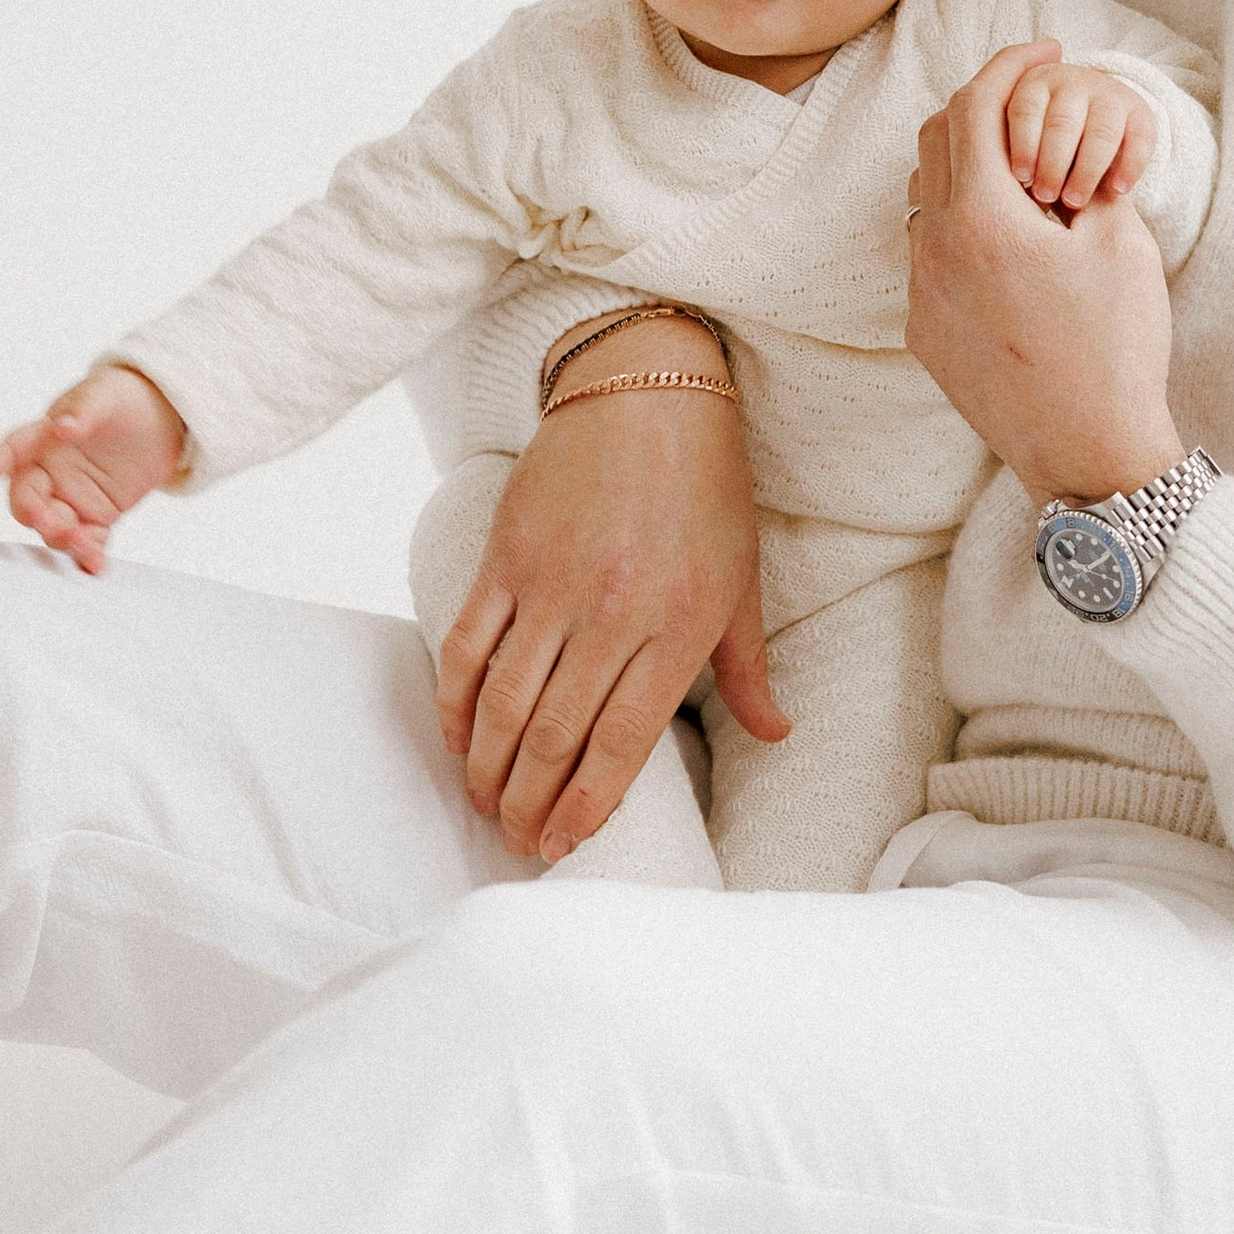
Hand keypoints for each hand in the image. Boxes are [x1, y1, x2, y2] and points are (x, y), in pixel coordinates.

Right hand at [0, 362, 186, 572]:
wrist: (160, 417)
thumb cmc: (122, 398)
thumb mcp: (105, 395)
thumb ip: (82, 410)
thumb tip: (62, 426)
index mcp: (42, 439)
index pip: (9, 453)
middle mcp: (50, 472)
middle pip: (28, 501)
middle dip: (36, 516)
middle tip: (56, 525)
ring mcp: (72, 496)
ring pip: (54, 526)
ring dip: (63, 539)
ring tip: (85, 547)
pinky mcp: (98, 515)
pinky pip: (87, 539)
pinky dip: (89, 554)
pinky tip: (96, 565)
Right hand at [437, 322, 787, 859]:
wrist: (646, 388)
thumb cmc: (706, 487)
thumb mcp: (742, 579)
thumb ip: (749, 668)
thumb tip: (777, 734)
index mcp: (677, 626)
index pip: (623, 742)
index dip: (587, 804)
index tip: (563, 845)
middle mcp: (613, 613)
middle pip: (556, 733)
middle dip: (531, 801)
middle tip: (517, 842)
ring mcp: (553, 583)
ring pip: (506, 700)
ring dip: (490, 766)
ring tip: (485, 805)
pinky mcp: (507, 555)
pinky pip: (469, 644)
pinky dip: (456, 700)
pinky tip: (458, 740)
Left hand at [907, 43, 1182, 502]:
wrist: (1089, 451)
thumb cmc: (1117, 346)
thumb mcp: (1120, 243)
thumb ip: (1082, 176)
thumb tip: (1059, 151)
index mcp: (984, 219)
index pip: (974, 106)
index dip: (1009, 64)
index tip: (1044, 48)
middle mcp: (936, 250)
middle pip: (935, 141)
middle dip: (982, 106)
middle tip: (1031, 98)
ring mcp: (923, 295)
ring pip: (925, 198)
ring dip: (967, 169)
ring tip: (1024, 173)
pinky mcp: (924, 333)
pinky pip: (929, 254)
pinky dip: (961, 227)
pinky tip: (1009, 242)